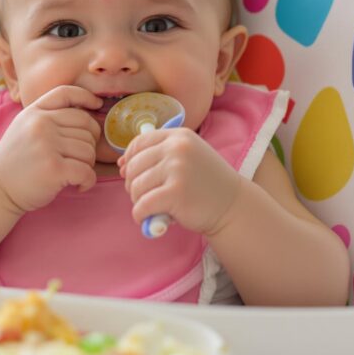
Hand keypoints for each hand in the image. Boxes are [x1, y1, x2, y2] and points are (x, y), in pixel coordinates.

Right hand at [0, 85, 102, 212]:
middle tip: (79, 158)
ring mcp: (47, 145)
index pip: (67, 93)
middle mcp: (41, 124)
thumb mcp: (24, 127)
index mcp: (34, 112)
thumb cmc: (16, 161)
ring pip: (89, 149)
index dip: (86, 96)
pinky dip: (88, 180)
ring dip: (88, 165)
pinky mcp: (54, 168)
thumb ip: (48, 116)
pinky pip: (87, 171)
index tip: (97, 105)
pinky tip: (78, 185)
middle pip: (86, 125)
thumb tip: (86, 110)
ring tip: (74, 172)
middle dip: (90, 143)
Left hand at [117, 128, 241, 234]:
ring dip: (138, 201)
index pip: (139, 143)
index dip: (130, 160)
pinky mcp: (175, 193)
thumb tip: (121, 164)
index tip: (132, 174)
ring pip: (135, 186)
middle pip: (133, 166)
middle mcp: (177, 148)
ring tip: (152, 206)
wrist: (232, 206)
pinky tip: (148, 218)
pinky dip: (140, 215)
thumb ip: (157, 156)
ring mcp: (177, 169)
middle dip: (133, 184)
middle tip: (146, 196)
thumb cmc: (205, 184)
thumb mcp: (186, 159)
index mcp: (179, 136)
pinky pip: (142, 205)